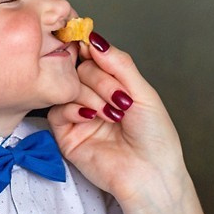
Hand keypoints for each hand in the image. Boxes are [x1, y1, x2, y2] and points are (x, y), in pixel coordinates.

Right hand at [46, 36, 190, 213]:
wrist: (150, 174)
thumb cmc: (155, 140)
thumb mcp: (144, 93)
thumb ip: (120, 64)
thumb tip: (96, 39)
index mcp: (115, 87)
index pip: (94, 58)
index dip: (90, 50)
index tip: (87, 44)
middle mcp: (96, 98)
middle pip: (81, 69)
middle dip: (100, 80)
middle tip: (119, 99)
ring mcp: (80, 116)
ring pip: (68, 87)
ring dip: (90, 95)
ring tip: (111, 113)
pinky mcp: (67, 135)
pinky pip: (57, 110)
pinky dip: (74, 108)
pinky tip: (91, 117)